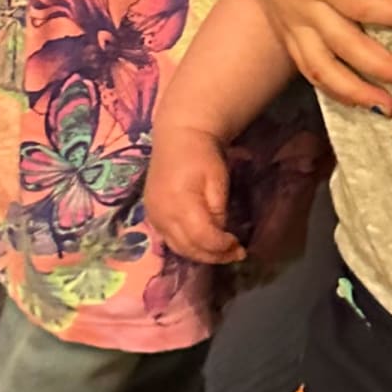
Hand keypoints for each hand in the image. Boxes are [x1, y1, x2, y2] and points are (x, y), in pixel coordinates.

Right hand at [145, 120, 241, 266]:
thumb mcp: (217, 180)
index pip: (202, 237)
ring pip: (177, 248)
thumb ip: (218, 210)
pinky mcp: (151, 215)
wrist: (178, 135)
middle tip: (235, 254)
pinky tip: (203, 244)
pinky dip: (187, 246)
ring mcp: (153, 216)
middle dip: (213, 256)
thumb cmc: (202, 154)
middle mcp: (161, 214)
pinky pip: (169, 240)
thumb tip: (220, 234)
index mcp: (179, 203)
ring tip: (222, 252)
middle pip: (188, 248)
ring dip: (201, 254)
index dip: (221, 247)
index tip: (239, 246)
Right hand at [230, 0, 391, 115]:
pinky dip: (331, 87)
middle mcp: (302, 7)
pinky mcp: (284, 28)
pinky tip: (354, 96)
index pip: (363, 4)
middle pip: (347, 48)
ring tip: (387, 107)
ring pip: (322, 70)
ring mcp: (290, 22)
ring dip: (355, 93)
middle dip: (385, 69)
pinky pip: (306, 67)